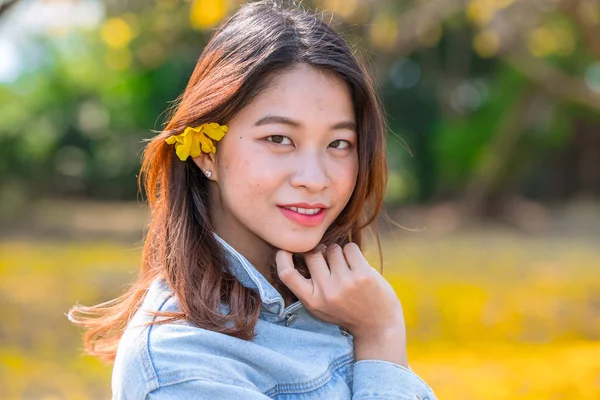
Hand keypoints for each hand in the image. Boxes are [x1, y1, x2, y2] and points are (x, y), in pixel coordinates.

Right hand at [275, 243, 405, 339]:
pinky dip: (352, 253)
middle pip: (312, 254)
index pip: (287, 274)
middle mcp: (326, 292)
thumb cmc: (346, 313)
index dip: (282, 257)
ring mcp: (345, 282)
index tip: (286, 250)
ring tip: (346, 269)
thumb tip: (298, 252)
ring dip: (339, 253)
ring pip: (333, 248)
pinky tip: (357, 265)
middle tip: (330, 262)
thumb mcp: (320, 307)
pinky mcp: (363, 275)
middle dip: (320, 252)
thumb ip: (308, 286)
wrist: (378, 326)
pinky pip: (350, 248)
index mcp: (312, 301)